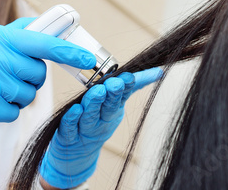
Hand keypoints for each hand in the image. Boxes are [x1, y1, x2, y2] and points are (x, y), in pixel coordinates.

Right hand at [0, 18, 95, 167]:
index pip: (41, 42)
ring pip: (27, 95)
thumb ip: (16, 34)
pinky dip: (4, 111)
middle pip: (37, 74)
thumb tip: (48, 26)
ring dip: (15, 97)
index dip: (68, 51)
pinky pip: (13, 113)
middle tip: (6, 76)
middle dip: (28, 78)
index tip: (87, 58)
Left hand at [39, 67, 162, 188]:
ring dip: (94, 103)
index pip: (123, 96)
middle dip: (113, 94)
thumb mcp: (117, 104)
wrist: (79, 154)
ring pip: (90, 115)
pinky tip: (75, 109)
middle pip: (109, 106)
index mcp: (114, 110)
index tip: (129, 76)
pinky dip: (73, 119)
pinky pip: (70, 127)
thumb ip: (132, 86)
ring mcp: (86, 129)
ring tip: (98, 91)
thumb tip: (158, 72)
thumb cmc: (98, 123)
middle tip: (115, 83)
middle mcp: (102, 120)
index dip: (126, 86)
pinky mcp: (69, 136)